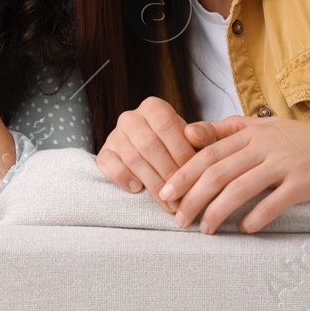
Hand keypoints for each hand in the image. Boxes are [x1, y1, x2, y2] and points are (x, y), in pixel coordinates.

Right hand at [95, 96, 199, 211]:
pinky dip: (123, 177)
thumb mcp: (198, 140)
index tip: (193, 173)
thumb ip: (203, 136)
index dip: (180, 150)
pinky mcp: (105, 152)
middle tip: (182, 195)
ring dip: (152, 184)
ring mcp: (115, 135)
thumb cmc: (182, 148)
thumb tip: (193, 135)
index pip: (165, 125)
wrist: (161, 156)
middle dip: (168, 172)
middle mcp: (131, 117)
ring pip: (132, 158)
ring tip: (169, 203)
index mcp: (154, 107)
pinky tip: (138, 188)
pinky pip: (108, 164)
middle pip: (148, 144)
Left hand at [160, 115, 309, 233]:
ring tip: (204, 230)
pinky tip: (244, 230)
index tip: (165, 193)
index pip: (208, 151)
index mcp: (253, 130)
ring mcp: (285, 162)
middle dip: (192, 196)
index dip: (183, 173)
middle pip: (217, 171)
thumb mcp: (269, 127)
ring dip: (217, 211)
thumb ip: (230, 129)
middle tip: (177, 218)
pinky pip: (274, 202)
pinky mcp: (306, 181)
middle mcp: (265, 143)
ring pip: (239, 187)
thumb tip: (189, 133)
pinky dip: (256, 217)